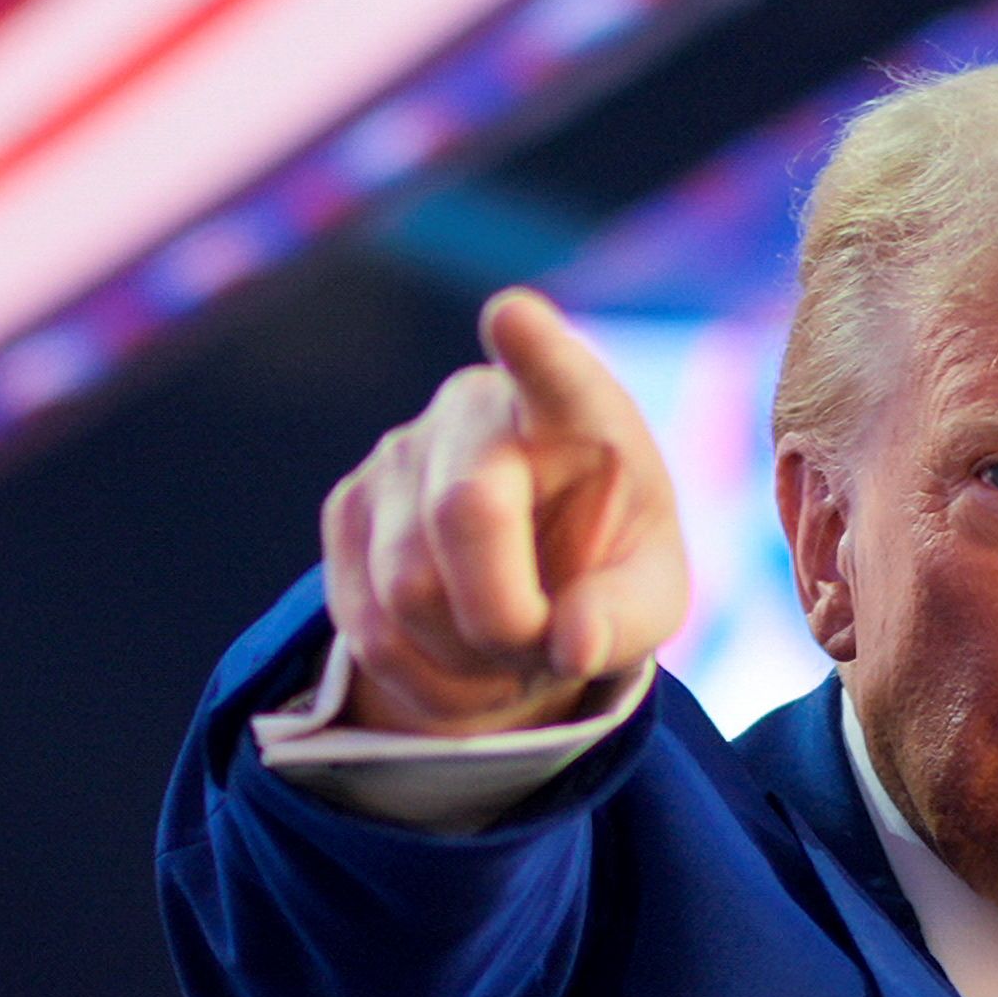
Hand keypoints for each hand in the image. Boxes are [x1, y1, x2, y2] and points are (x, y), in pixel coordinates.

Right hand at [321, 288, 687, 734]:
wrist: (534, 581)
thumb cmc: (607, 568)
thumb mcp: (651, 596)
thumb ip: (626, 617)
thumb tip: (571, 646)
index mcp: (575, 409)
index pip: (553, 371)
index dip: (533, 347)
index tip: (513, 318)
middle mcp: (476, 410)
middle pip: (464, 518)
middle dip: (509, 617)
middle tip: (549, 648)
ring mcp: (398, 452)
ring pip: (407, 590)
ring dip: (469, 659)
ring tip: (512, 652)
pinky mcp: (346, 509)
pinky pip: (367, 628)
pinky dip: (424, 679)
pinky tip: (462, 663)